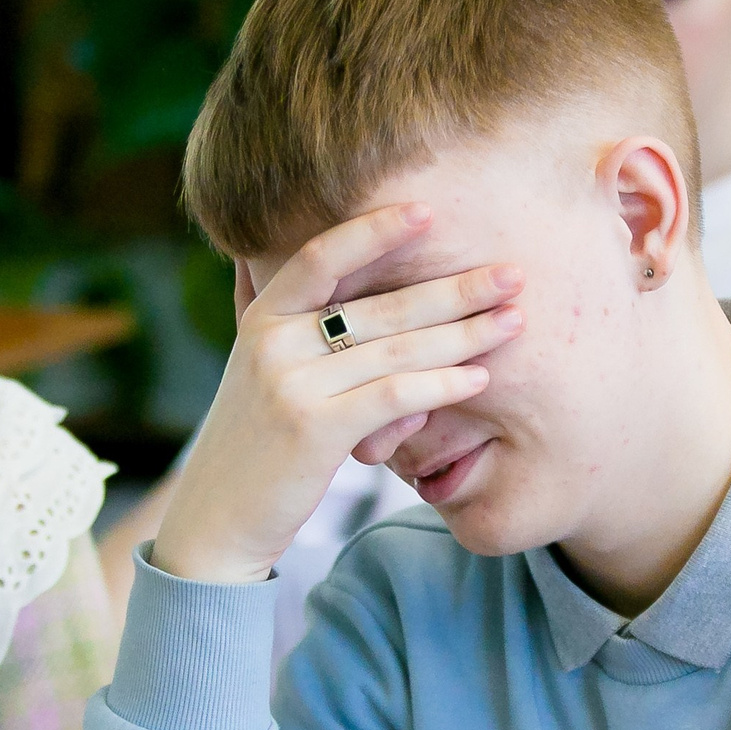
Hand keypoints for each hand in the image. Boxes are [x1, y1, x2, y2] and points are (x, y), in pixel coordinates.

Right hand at [152, 205, 520, 585]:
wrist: (216, 519)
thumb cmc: (255, 444)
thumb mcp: (262, 372)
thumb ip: (291, 324)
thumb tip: (326, 272)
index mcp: (262, 317)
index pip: (324, 255)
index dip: (376, 229)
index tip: (430, 209)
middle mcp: (273, 342)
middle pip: (381, 305)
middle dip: (455, 289)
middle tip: (512, 274)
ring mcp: (291, 384)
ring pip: (396, 349)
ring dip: (464, 334)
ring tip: (514, 321)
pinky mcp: (313, 429)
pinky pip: (393, 396)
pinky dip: (442, 384)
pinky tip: (479, 379)